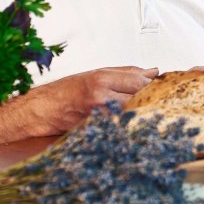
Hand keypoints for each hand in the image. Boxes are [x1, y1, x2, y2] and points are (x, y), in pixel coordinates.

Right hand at [0, 66, 157, 138]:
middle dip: (152, 100)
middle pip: (141, 99)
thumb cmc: (66, 90)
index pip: (141, 82)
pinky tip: (133, 124)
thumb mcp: (97, 74)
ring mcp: (100, 116)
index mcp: (103, 79)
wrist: (41, 110)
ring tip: (148, 113)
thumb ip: (127, 73)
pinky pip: (122, 127)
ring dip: (143, 113)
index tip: (162, 88)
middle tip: (161, 102)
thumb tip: (153, 72)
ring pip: (134, 114)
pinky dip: (130, 125)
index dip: (155, 86)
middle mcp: (102, 97)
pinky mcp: (98, 130)